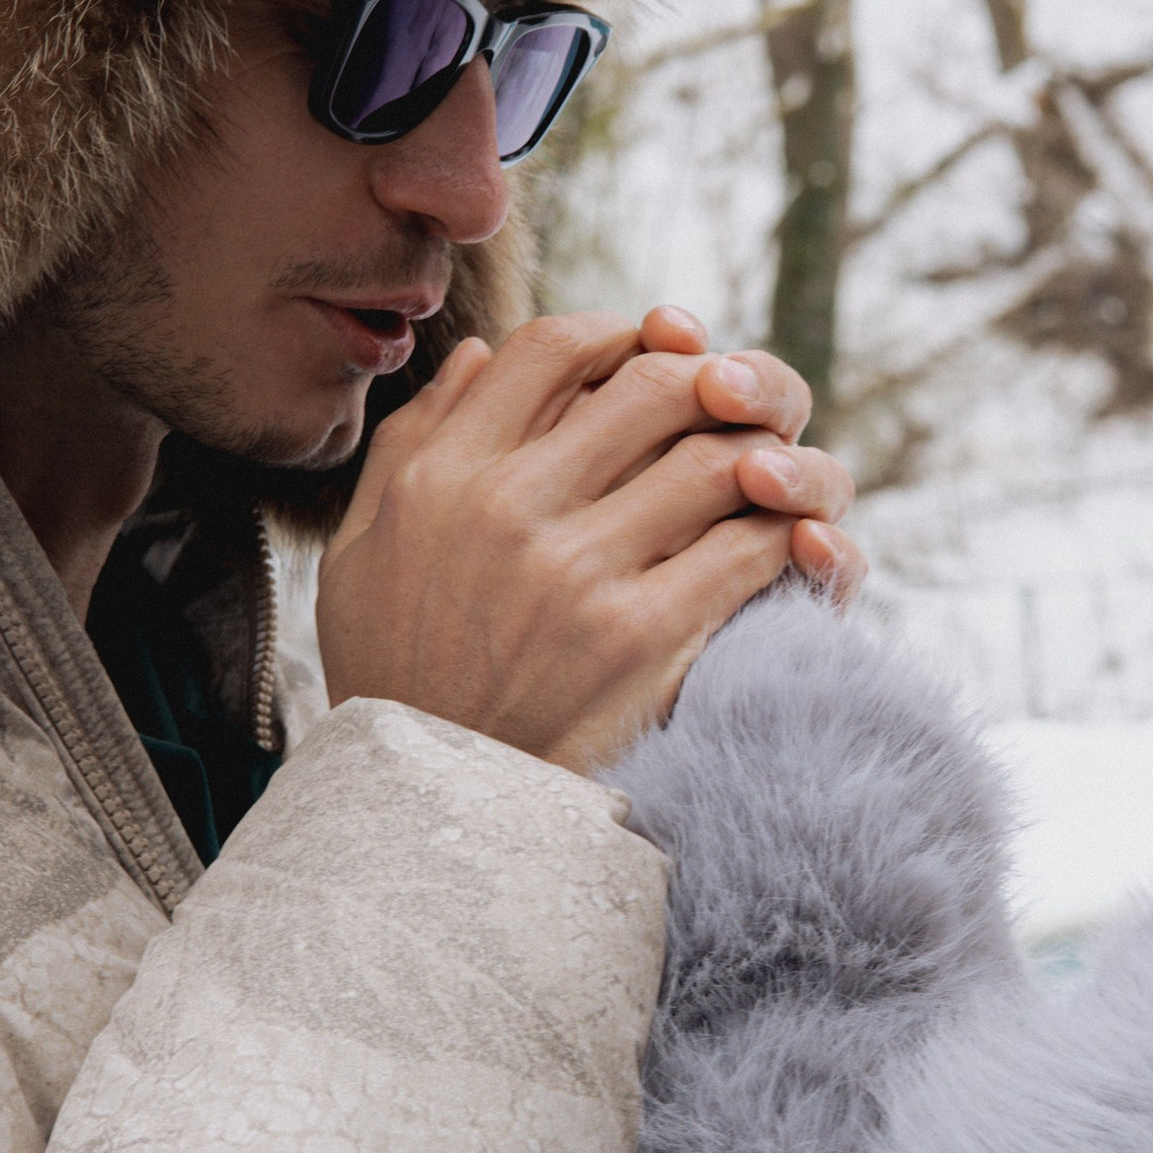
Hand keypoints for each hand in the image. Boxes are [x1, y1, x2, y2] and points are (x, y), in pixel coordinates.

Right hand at [316, 305, 864, 770]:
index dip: (619, 333)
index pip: (549, 348)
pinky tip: (787, 546)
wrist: (424, 818)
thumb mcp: (364, 554)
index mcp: (439, 476)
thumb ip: (414, 442)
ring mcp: (577, 572)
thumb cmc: (398, 680)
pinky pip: (747, 548)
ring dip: (763, 457)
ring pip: (715, 458)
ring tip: (772, 475)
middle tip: (736, 410)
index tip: (653, 351)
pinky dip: (785, 536)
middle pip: (652, 384)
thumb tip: (480, 354)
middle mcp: (506, 508)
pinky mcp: (641, 639)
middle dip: (713, 383)